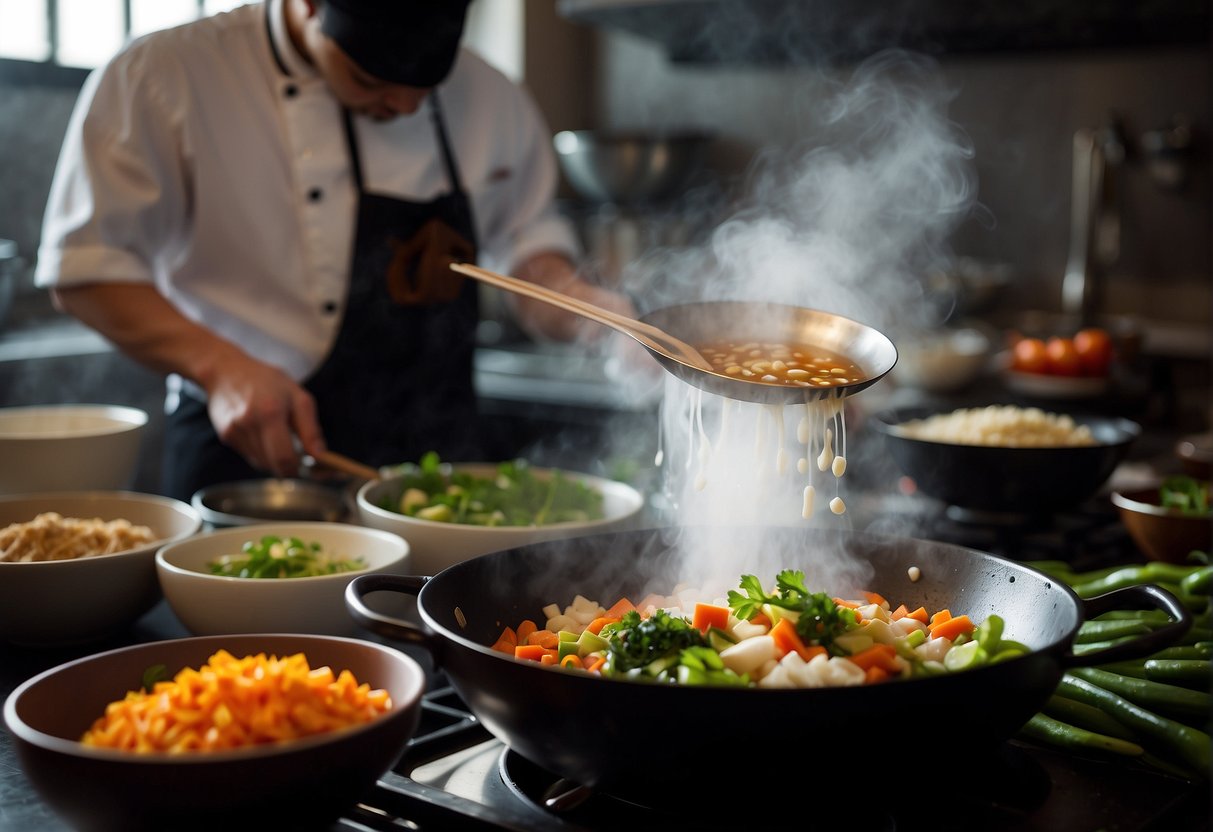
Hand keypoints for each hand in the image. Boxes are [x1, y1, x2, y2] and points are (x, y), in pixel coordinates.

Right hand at [204, 355, 324, 476]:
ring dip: (275, 459)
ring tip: (280, 438)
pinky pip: (250, 456)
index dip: (299, 469)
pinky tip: (264, 434)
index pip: (284, 458)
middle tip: (300, 458)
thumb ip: (310, 429)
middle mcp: (249, 424)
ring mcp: (234, 431)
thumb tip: (320, 456)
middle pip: (273, 465)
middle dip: (289, 467)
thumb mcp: (298, 396)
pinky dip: (263, 452)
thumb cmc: (267, 381)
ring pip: (262, 463)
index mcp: (271, 412)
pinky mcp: (226, 436)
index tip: (311, 467)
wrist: (226, 371)